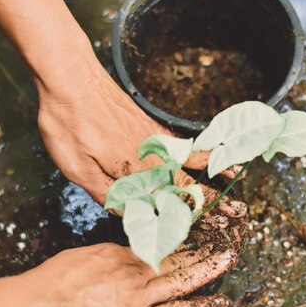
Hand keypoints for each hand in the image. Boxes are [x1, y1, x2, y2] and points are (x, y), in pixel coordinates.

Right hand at [17, 242, 235, 306]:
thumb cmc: (48, 284)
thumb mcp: (76, 260)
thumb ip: (97, 261)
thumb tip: (104, 264)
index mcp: (117, 254)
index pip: (153, 244)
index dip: (175, 239)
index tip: (190, 232)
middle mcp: (134, 269)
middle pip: (175, 255)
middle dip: (200, 245)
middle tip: (222, 236)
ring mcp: (140, 294)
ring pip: (183, 277)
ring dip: (209, 266)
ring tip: (230, 256)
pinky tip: (221, 303)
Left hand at [36, 49, 246, 216]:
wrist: (72, 77)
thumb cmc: (69, 122)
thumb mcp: (76, 166)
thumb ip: (105, 192)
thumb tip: (128, 214)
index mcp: (135, 171)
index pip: (169, 202)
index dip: (190, 219)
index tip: (213, 230)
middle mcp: (152, 156)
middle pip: (188, 184)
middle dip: (212, 201)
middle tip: (236, 213)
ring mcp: (154, 139)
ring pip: (190, 163)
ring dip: (213, 175)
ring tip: (236, 180)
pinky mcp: (149, 126)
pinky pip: (184, 143)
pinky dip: (202, 151)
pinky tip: (210, 153)